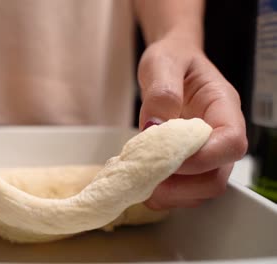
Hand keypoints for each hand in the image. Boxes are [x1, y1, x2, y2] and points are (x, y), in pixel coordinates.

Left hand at [137, 36, 247, 208]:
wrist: (170, 61)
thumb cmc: (171, 57)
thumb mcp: (162, 63)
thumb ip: (161, 93)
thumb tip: (155, 127)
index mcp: (222, 106)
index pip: (231, 142)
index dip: (203, 159)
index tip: (168, 160)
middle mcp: (219, 134)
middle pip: (218, 176)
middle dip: (183, 186)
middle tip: (146, 180)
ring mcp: (206, 151)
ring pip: (202, 189)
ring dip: (172, 195)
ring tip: (140, 182)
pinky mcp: (189, 162)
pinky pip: (186, 188)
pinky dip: (165, 193)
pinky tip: (142, 181)